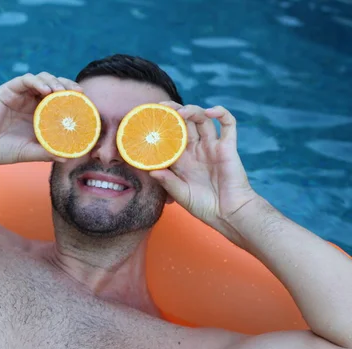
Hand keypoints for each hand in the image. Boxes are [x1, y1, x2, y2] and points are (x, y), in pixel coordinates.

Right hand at [0, 72, 81, 164]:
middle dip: (68, 85)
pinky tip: (46, 90)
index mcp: (40, 114)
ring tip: (61, 91)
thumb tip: (67, 158)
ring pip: (42, 78)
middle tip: (79, 92)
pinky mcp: (9, 89)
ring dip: (55, 81)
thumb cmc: (4, 149)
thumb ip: (46, 153)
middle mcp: (32, 101)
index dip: (74, 98)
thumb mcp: (30, 152)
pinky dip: (38, 81)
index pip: (61, 99)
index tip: (86, 102)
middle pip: (55, 85)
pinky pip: (26, 80)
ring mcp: (21, 94)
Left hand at [149, 102, 259, 243]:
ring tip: (181, 112)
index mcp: (181, 159)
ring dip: (192, 110)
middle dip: (173, 112)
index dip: (160, 127)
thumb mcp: (181, 195)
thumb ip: (167, 182)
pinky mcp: (227, 147)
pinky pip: (228, 124)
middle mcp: (195, 149)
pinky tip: (211, 112)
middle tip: (162, 107)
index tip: (148, 119)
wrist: (229, 214)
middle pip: (184, 123)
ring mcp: (211, 146)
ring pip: (202, 119)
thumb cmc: (204, 206)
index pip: (168, 137)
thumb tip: (150, 170)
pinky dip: (221, 113)